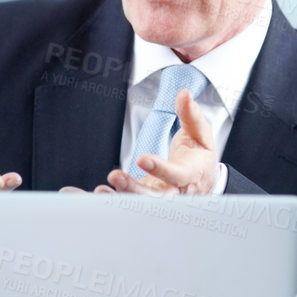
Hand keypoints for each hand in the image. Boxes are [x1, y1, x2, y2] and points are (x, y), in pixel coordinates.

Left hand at [100, 89, 218, 194]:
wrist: (200, 181)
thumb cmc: (198, 157)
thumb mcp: (200, 134)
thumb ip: (191, 115)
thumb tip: (183, 94)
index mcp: (191, 175)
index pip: (177, 175)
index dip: (160, 169)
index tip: (142, 159)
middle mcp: (175, 191)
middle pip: (156, 197)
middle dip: (134, 189)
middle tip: (116, 176)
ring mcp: (158, 196)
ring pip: (140, 202)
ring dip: (120, 195)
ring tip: (102, 188)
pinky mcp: (144, 197)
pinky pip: (127, 201)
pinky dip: (111, 198)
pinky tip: (96, 193)